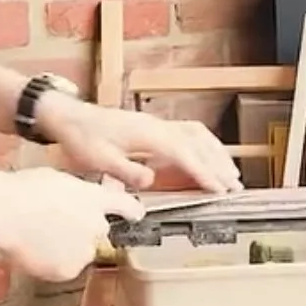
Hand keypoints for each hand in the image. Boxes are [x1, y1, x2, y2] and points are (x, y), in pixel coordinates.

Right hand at [0, 168, 143, 281]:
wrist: (5, 212)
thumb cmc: (23, 191)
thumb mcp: (59, 180)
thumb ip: (78, 192)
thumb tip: (78, 199)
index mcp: (95, 198)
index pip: (127, 207)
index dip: (132, 212)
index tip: (136, 215)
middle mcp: (97, 225)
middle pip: (99, 232)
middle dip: (84, 230)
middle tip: (56, 224)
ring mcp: (84, 249)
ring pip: (81, 252)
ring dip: (68, 248)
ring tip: (39, 235)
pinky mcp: (69, 270)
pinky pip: (65, 268)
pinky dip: (54, 264)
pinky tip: (36, 250)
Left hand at [36, 97, 241, 193]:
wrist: (69, 117)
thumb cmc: (82, 138)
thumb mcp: (97, 160)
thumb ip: (124, 170)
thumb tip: (150, 181)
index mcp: (146, 134)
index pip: (183, 152)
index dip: (203, 171)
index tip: (219, 188)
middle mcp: (156, 125)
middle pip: (198, 141)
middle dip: (219, 163)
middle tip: (236, 185)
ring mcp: (156, 123)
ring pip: (196, 134)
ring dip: (216, 152)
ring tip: (230, 173)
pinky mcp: (153, 127)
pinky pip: (187, 132)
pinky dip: (204, 145)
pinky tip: (208, 156)